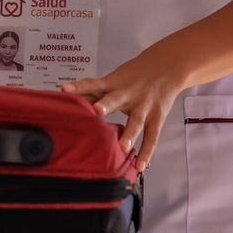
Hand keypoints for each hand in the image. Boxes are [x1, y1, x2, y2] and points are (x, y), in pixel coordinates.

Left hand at [60, 51, 187, 168]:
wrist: (167, 66)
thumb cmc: (134, 75)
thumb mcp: (114, 79)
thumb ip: (93, 91)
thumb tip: (65, 99)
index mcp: (113, 83)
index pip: (93, 84)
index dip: (79, 87)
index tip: (65, 89)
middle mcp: (128, 94)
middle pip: (116, 99)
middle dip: (106, 105)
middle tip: (96, 111)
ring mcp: (144, 106)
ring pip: (136, 121)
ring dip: (129, 134)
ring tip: (122, 147)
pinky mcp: (156, 117)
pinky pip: (152, 136)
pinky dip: (146, 152)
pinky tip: (140, 165)